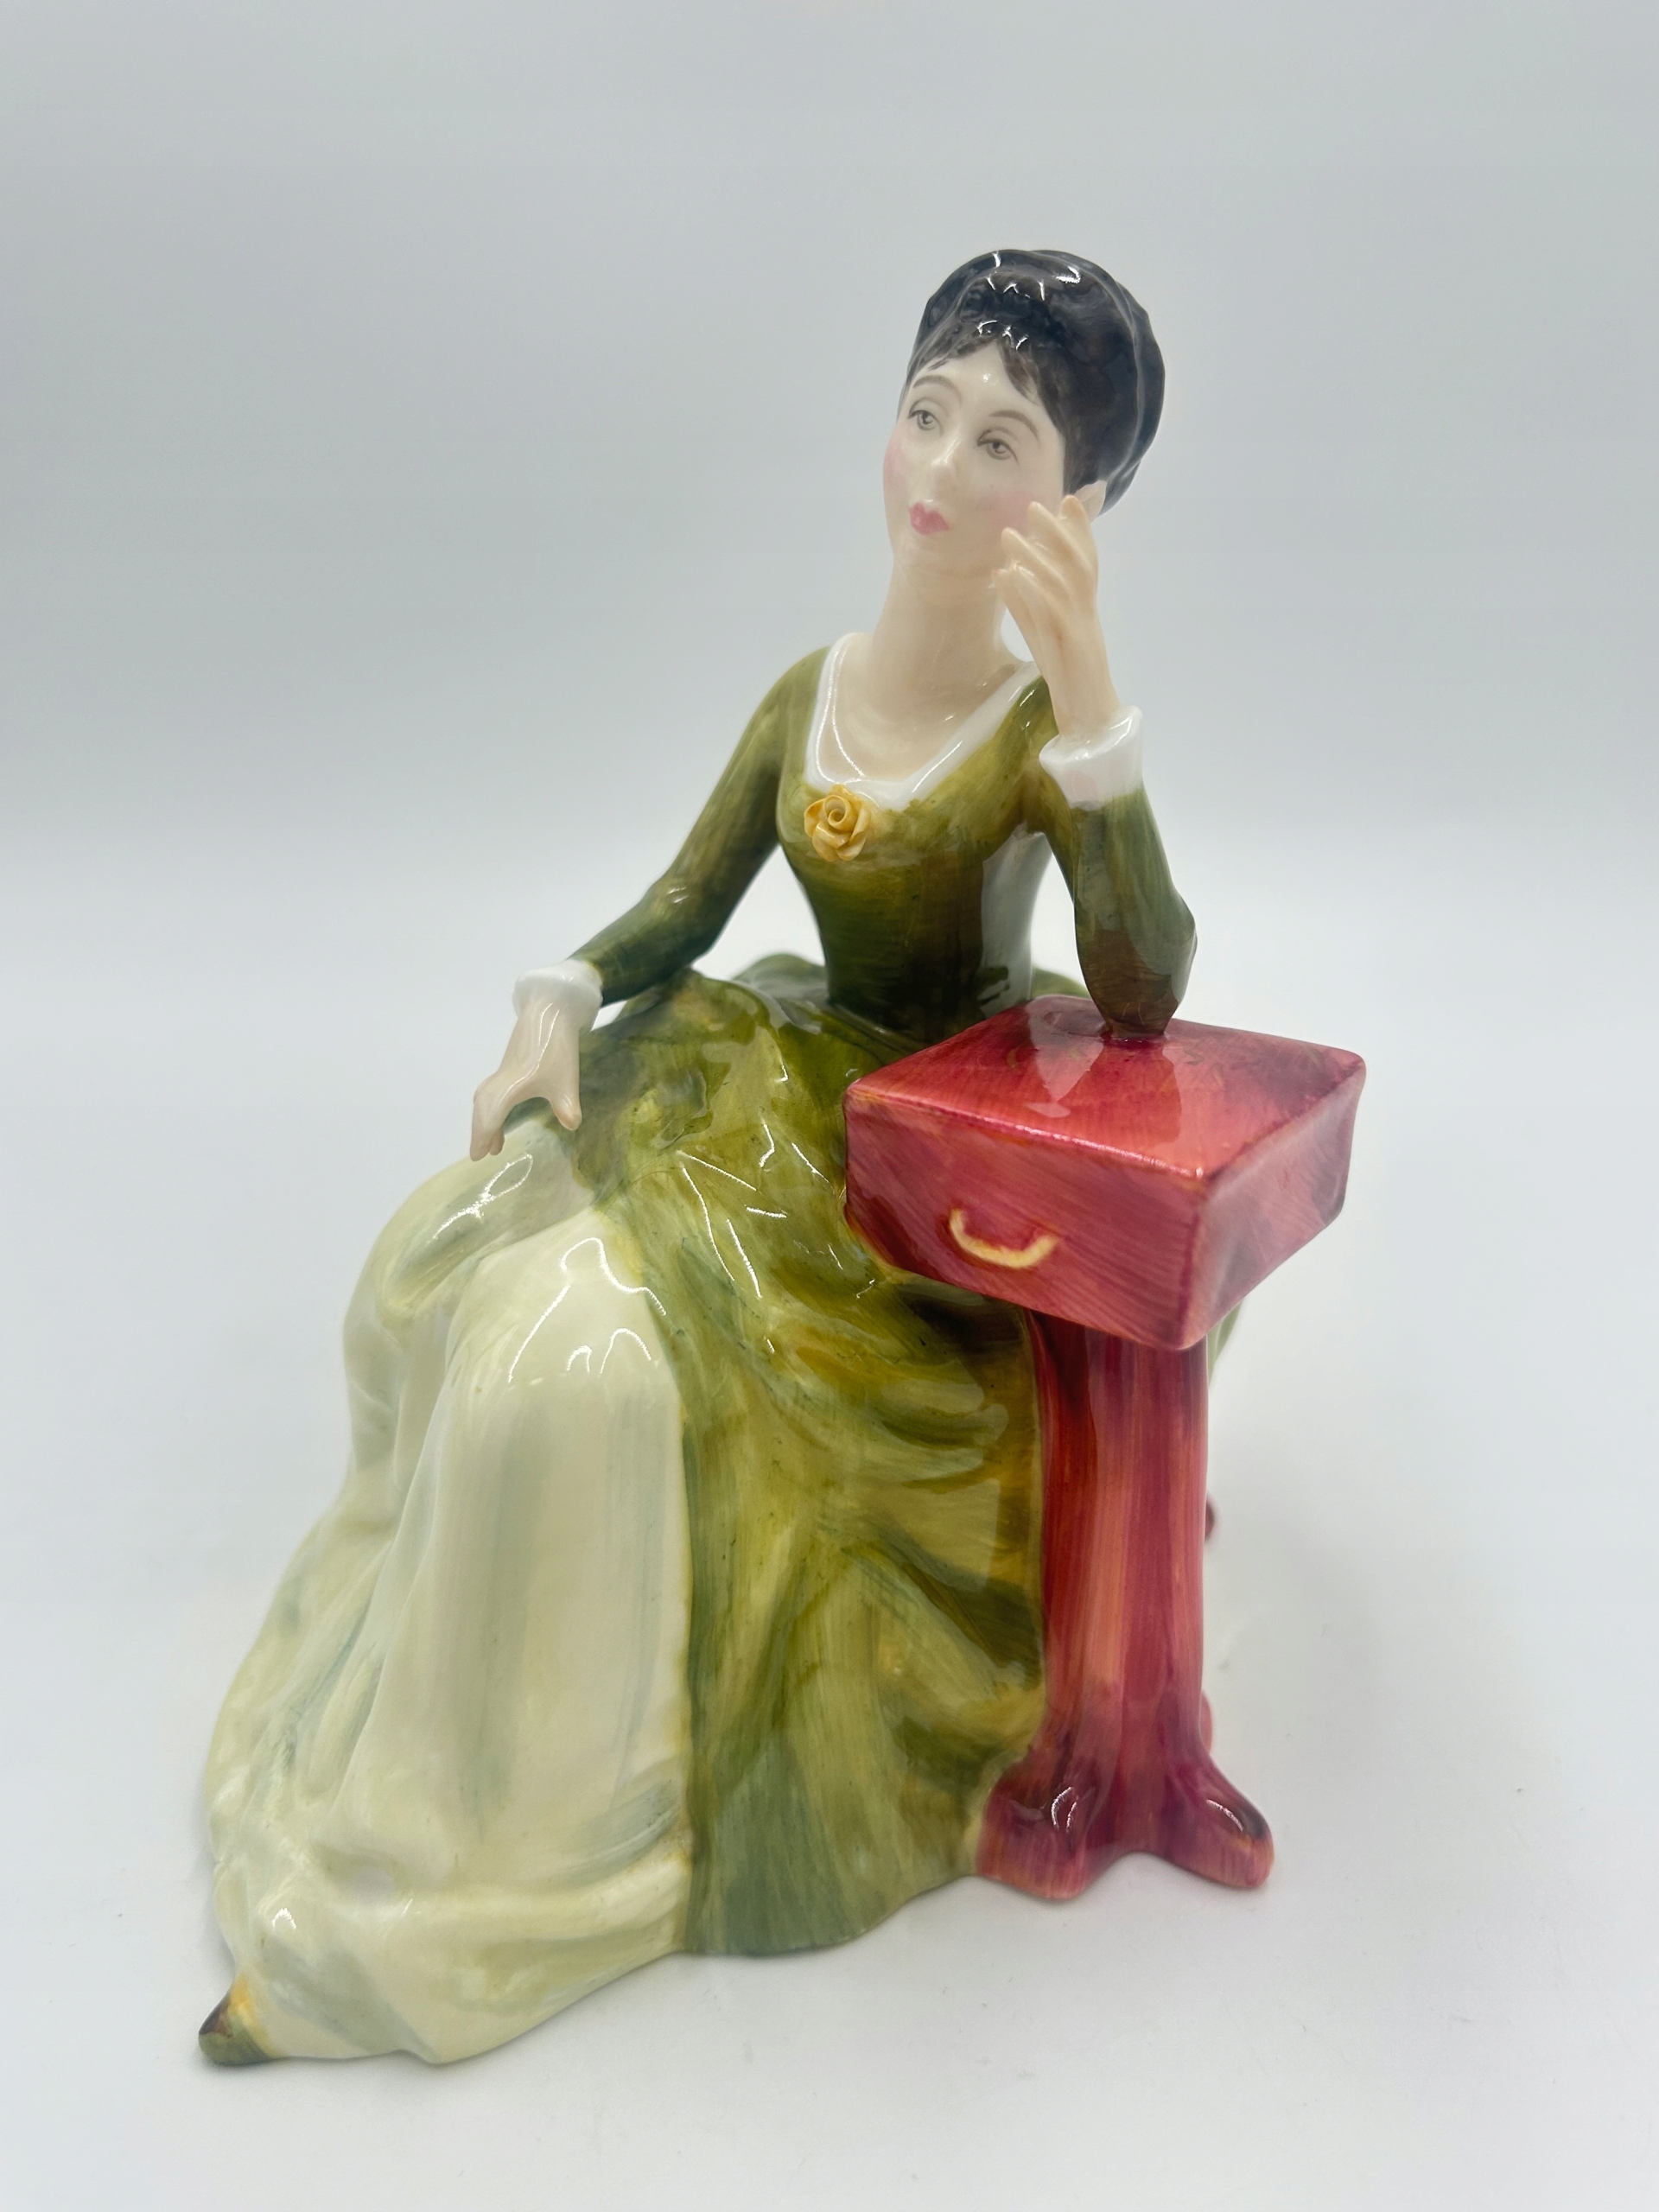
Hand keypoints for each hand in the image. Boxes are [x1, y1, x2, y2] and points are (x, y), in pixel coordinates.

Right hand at [469, 968, 597, 1158]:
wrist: (549, 1011)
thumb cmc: (555, 1046)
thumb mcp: (566, 1080)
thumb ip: (567, 1106)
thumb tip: (571, 1125)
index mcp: (510, 1086)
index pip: (491, 1115)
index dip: (483, 1135)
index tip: (479, 1156)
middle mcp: (501, 1081)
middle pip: (483, 1110)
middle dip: (480, 1132)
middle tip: (480, 1154)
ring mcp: (503, 1073)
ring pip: (486, 1101)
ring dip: (486, 1121)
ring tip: (494, 1144)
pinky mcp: (509, 1067)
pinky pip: (492, 1093)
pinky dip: (492, 1109)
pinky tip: (504, 1116)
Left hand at [994, 495, 1121, 738]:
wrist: (1089, 719)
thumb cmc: (1068, 679)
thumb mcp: (1041, 635)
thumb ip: (1025, 604)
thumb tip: (1003, 571)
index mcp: (1083, 610)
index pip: (1084, 562)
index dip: (1078, 530)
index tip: (1065, 499)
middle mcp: (1087, 614)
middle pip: (1079, 563)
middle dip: (1058, 531)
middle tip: (1033, 505)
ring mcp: (1081, 629)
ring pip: (1063, 582)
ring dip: (1036, 555)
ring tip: (1009, 535)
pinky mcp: (1071, 648)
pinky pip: (1051, 613)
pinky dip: (1031, 590)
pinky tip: (1012, 573)